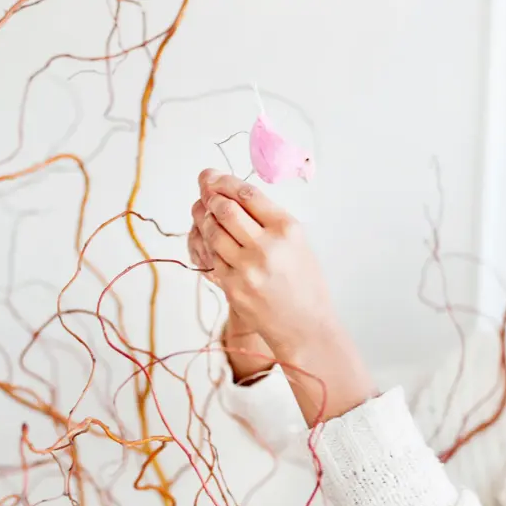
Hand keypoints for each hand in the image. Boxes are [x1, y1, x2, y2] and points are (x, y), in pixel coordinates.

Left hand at [194, 169, 375, 423]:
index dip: (225, 182)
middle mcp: (266, 246)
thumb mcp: (298, 244)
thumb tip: (233, 194)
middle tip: (203, 190)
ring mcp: (247, 268)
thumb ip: (269, 220)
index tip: (214, 177)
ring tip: (199, 210)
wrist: (305, 327)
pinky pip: (211, 258)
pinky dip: (205, 244)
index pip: (248, 194)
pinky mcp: (233, 287)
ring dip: (202, 218)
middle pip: (225, 209)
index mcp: (287, 229)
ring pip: (213, 232)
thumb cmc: (304, 284)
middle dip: (209, 196)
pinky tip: (205, 237)